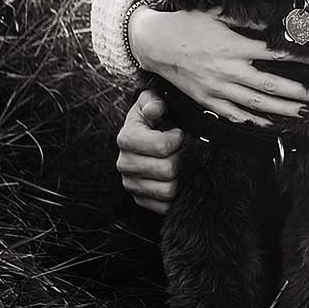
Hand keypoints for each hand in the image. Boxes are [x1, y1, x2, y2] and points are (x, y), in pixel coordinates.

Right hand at [116, 89, 183, 214]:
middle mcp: (125, 163)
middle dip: (182, 159)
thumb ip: (153, 100)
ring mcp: (131, 183)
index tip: (179, 133)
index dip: (178, 140)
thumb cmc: (152, 119)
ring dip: (181, 178)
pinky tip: (178, 180)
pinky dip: (176, 195)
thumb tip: (156, 108)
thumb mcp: (151, 102)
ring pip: (168, 190)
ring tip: (181, 164)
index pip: (162, 147)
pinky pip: (164, 206)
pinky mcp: (140, 199)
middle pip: (167, 170)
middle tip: (183, 151)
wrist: (144, 137)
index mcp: (127, 138)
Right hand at [130, 4, 308, 124]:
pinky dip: (254, 121)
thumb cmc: (187, 25)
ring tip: (303, 112)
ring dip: (282, 110)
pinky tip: (271, 125)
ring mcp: (217, 89)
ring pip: (256, 103)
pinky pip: (235, 115)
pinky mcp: (208, 101)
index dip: (298, 58)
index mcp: (233, 46)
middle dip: (297, 92)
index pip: (274, 54)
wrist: (155, 44)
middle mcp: (228, 70)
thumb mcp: (216, 14)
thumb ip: (246, 19)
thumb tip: (273, 21)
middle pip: (270, 85)